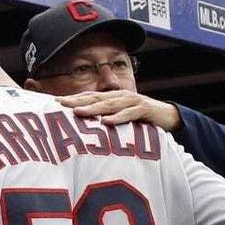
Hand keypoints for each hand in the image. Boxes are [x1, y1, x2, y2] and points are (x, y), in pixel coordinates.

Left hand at [57, 90, 181, 130]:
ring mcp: (132, 102)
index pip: (89, 97)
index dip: (72, 98)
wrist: (169, 117)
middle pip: (95, 98)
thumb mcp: (119, 118)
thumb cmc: (140, 120)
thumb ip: (104, 120)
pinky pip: (130, 114)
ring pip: (109, 105)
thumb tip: (83, 128)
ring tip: (77, 112)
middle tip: (60, 104)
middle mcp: (120, 97)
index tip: (54, 102)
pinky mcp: (144, 110)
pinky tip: (107, 122)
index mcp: (112, 98)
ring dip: (93, 109)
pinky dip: (118, 118)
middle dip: (77, 100)